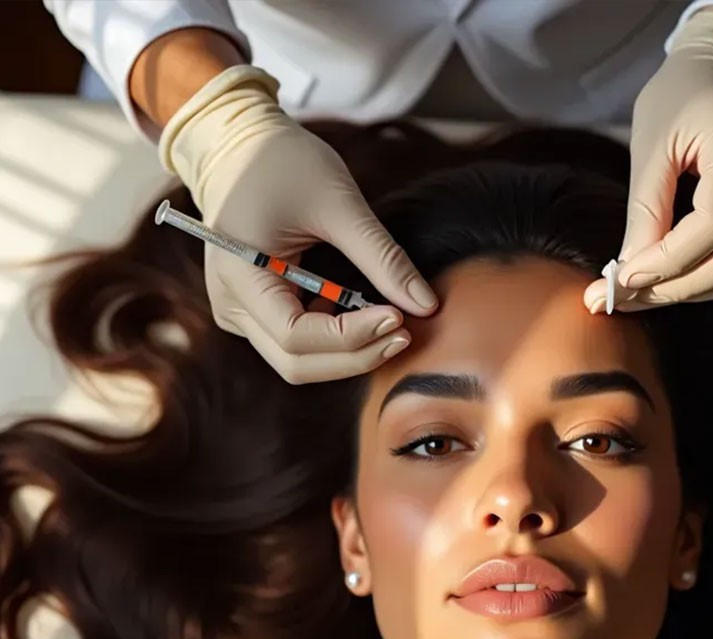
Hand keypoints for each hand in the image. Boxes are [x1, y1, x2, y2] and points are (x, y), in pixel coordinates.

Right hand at [162, 67, 437, 382]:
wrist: (240, 144)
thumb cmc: (284, 161)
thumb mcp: (339, 202)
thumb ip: (382, 257)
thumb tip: (426, 305)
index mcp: (239, 277)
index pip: (297, 337)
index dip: (352, 338)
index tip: (399, 318)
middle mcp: (231, 306)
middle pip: (297, 364)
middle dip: (355, 357)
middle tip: (403, 334)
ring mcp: (239, 313)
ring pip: (298, 363)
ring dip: (348, 353)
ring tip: (390, 324)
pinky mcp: (255, 312)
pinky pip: (297, 344)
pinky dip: (335, 340)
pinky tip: (364, 315)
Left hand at [584, 9, 712, 313]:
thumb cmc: (686, 96)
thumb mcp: (652, 143)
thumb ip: (645, 211)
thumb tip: (630, 277)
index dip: (666, 263)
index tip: (621, 281)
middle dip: (679, 288)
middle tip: (628, 299)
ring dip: (698, 292)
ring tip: (648, 294)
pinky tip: (678, 282)